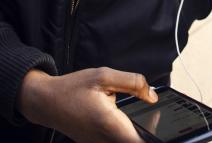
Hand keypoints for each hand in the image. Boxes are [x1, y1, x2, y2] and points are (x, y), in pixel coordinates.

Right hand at [17, 67, 158, 142]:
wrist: (46, 102)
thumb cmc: (73, 88)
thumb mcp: (103, 75)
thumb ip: (132, 83)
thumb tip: (153, 96)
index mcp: (109, 123)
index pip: (139, 142)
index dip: (154, 138)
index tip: (166, 130)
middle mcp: (105, 140)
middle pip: (134, 142)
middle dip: (148, 133)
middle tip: (155, 117)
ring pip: (126, 142)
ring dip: (136, 134)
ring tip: (144, 119)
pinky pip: (116, 142)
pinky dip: (125, 134)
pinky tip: (126, 121)